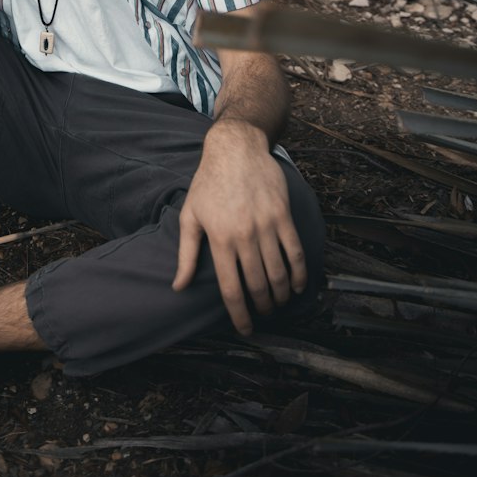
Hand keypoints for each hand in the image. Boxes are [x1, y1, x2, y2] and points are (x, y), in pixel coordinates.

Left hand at [173, 120, 306, 335]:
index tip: (245, 329)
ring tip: (279, 302)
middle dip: (262, 307)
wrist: (235, 148)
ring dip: (281, 295)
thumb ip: (185, 253)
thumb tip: (178, 286)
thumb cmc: (208, 182)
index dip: (240, 315)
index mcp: (219, 239)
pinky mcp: (283, 215)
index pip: (231, 289)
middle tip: (263, 314)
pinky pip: (295, 251)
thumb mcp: (190, 215)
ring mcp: (265, 225)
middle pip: (257, 285)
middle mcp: (243, 235)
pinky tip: (296, 285)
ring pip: (278, 273)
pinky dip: (299, 273)